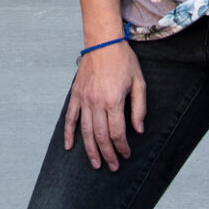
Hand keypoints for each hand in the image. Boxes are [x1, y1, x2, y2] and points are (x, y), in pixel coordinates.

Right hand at [65, 42, 145, 170]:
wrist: (103, 41)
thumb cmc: (123, 60)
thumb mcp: (139, 82)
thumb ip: (139, 108)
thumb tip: (139, 129)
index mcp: (113, 100)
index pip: (117, 132)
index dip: (122, 147)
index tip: (126, 155)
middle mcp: (96, 102)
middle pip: (100, 136)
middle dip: (107, 154)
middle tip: (113, 166)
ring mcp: (83, 99)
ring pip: (85, 131)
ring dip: (90, 150)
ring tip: (95, 164)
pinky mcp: (76, 94)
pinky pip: (70, 118)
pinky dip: (69, 133)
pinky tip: (69, 146)